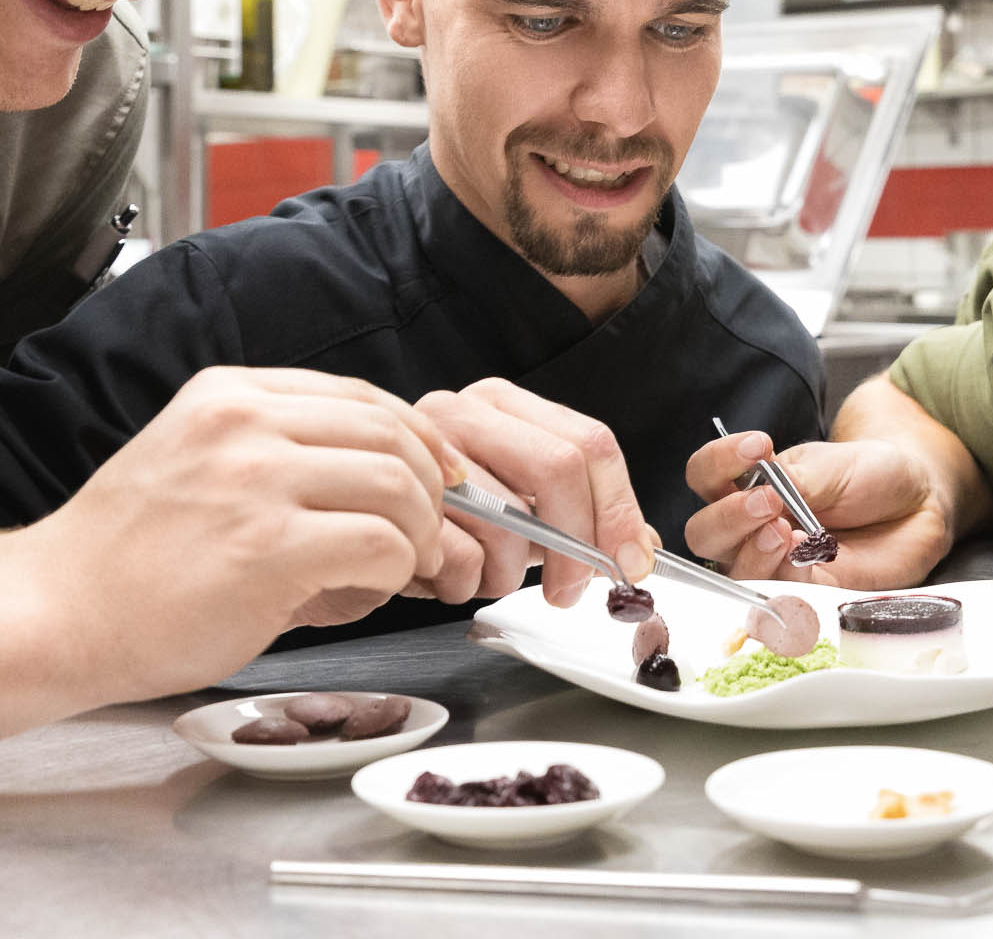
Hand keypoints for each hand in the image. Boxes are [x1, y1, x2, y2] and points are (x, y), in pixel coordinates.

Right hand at [20, 367, 457, 698]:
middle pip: (391, 432)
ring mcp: (255, 481)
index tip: (438, 478)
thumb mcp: (199, 466)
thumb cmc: (126, 561)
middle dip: (429, 488)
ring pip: (396, 482)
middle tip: (427, 536)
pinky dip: (394, 569)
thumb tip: (385, 490)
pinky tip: (367, 591)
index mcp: (229, 394)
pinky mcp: (267, 546)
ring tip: (400, 567)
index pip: (362, 396)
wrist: (53, 614)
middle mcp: (244, 423)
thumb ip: (284, 463)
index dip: (417, 439)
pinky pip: (379, 543)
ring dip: (419, 531)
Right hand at [414, 379, 658, 606]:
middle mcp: (461, 412)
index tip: (630, 561)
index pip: (590, 442)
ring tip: (488, 578)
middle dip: (579, 544)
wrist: (351, 529)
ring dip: (509, 573)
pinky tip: (449, 578)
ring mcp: (424, 451)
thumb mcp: (518, 509)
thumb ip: (580, 517)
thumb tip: (640, 546)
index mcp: (501, 404)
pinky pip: (462, 556)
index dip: (620, 509)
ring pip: (511, 518)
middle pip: (561, 467)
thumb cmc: (439, 519)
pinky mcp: (392, 500)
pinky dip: (467, 584)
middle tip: (572, 589)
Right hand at [682, 432, 954, 589]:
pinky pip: (778, 595)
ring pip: (733, 570)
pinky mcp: (805, 591)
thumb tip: (764, 493)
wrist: (918, 502)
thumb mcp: (832, 466)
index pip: (706, 475)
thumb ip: (795, 481)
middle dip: (727, 518)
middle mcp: (751, 526)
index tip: (758, 445)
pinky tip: (805, 555)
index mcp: (748, 484)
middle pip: (704, 533)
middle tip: (767, 502)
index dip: (719, 462)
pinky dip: (786, 576)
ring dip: (752, 551)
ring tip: (785, 531)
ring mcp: (774, 563)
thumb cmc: (870, 475)